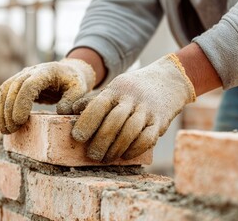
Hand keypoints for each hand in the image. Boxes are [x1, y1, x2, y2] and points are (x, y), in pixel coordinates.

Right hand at [0, 59, 94, 133]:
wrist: (68, 72)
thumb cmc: (74, 83)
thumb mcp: (80, 90)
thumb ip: (72, 100)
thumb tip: (61, 111)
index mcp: (46, 71)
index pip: (29, 85)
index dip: (21, 102)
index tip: (20, 120)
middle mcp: (31, 71)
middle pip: (13, 88)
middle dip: (9, 110)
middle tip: (11, 130)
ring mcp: (21, 76)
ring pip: (4, 90)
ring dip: (0, 111)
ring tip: (4, 130)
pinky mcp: (16, 84)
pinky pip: (2, 94)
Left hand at [71, 54, 195, 161]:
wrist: (170, 79)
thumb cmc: (134, 88)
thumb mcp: (114, 87)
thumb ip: (93, 100)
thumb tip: (66, 110)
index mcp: (117, 88)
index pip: (99, 105)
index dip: (87, 122)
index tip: (77, 137)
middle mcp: (132, 98)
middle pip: (114, 121)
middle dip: (101, 141)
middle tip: (92, 155)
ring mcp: (148, 109)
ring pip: (130, 131)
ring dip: (116, 148)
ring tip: (106, 158)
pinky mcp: (160, 121)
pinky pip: (148, 138)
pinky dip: (135, 149)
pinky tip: (126, 155)